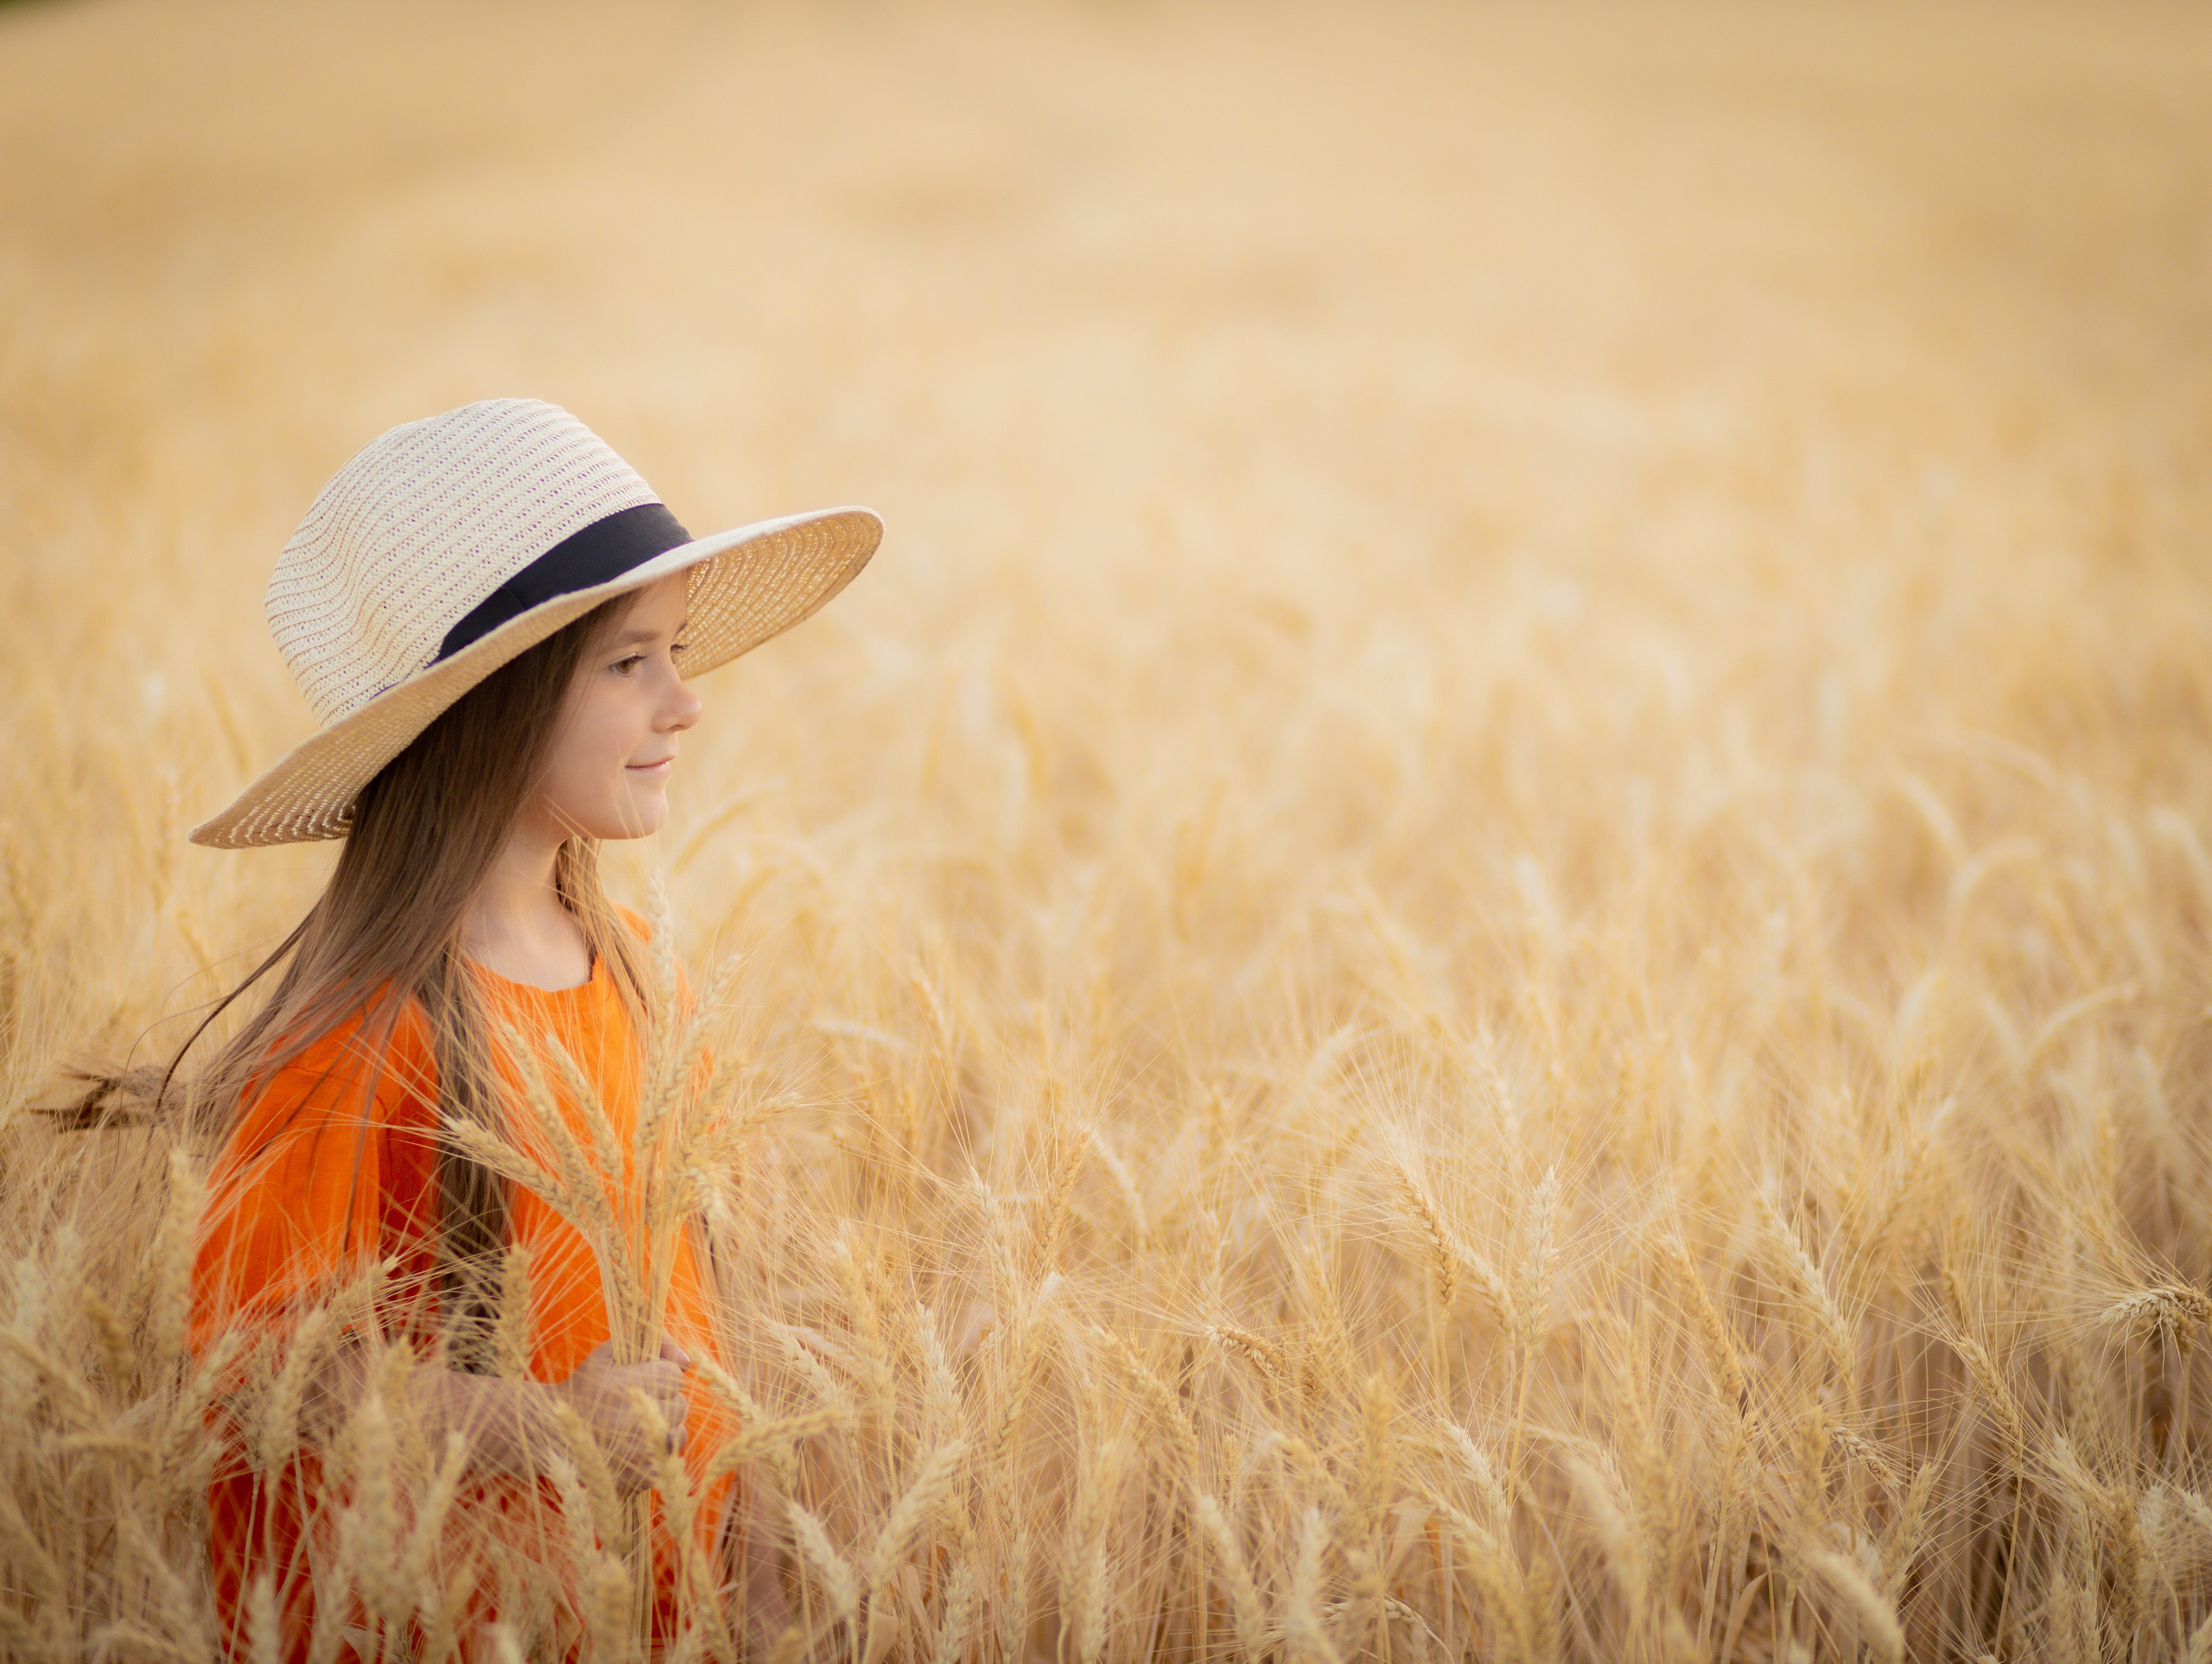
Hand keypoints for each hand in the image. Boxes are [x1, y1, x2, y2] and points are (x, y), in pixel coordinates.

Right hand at [548, 1336, 692, 1495]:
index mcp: (626, 1386)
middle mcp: (632, 1420)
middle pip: (680, 1405)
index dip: (661, 1375)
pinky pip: (668, 1458)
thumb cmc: (586, 1386)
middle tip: (638, 1402)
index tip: (642, 1379)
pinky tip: (636, 1445)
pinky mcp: (636, 1477)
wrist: (551, 1432)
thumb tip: (686, 1362)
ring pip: (679, 1433)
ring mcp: (635, 1452)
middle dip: (664, 1400)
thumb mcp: (611, 1352)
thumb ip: (655, 1342)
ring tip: (638, 1424)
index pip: (674, 1376)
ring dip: (665, 1427)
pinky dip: (657, 1451)